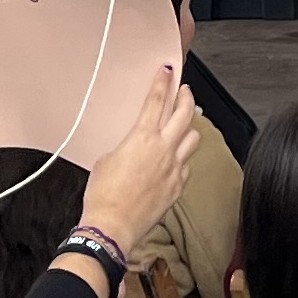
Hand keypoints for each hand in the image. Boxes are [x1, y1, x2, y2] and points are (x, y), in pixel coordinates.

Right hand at [76, 68, 199, 261]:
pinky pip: (187, 165)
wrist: (112, 226)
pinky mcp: (178, 186)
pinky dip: (183, 158)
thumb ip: (126, 147)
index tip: (168, 71)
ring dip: (190, 128)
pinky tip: (176, 159)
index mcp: (143, 138)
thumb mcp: (106, 160)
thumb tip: (133, 149)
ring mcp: (174, 168)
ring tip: (185, 125)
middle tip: (184, 90)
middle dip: (186, 97)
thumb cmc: (104, 195)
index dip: (163, 82)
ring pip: (193, 138)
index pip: (157, 101)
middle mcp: (164, 149)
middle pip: (185, 113)